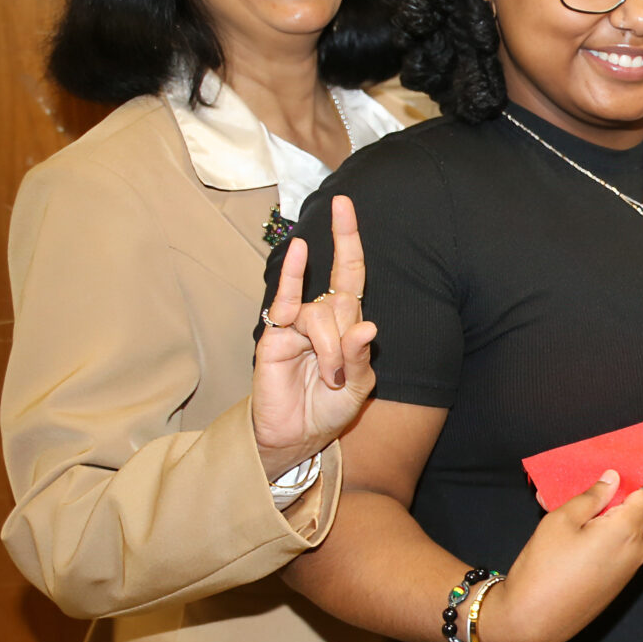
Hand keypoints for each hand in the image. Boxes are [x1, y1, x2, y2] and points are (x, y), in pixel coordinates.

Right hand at [253, 195, 376, 478]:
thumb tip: (368, 327)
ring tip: (327, 381)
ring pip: (321, 316)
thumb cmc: (329, 410)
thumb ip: (359, 358)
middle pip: (341, 298)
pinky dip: (292, 277)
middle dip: (346, 294)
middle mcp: (323, 317)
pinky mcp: (275, 337)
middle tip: (341, 306)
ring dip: (329, 351)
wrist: (296, 437)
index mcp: (347, 324)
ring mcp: (297, 325)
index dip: (349, 240)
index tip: (346, 204)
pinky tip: (298, 251)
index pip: (350, 273)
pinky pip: (286, 303)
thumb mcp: (358, 388)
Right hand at [479, 471, 642, 641]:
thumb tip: (614, 478)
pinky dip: (599, 540)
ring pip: (623, 532)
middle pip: (635, 512)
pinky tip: (568, 539)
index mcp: (629, 530)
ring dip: (599, 520)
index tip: (603, 477)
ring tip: (561, 515)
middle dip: (608, 501)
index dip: (628, 482)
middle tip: (572, 495)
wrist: (532, 622)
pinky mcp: (618, 584)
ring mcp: (631, 570)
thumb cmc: (544, 566)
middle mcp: (639, 550)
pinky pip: (616, 551)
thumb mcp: (562, 520)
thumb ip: (592, 496)